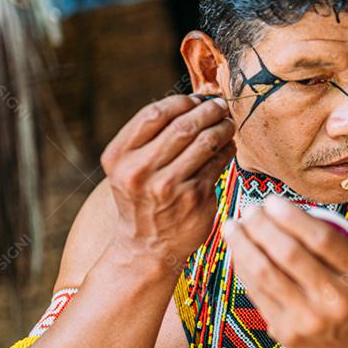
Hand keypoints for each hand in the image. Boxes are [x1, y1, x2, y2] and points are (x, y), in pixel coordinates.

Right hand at [101, 94, 235, 271]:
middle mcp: (140, 171)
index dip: (181, 101)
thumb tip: (194, 102)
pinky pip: (218, 162)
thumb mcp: (129, 167)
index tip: (196, 100)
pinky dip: (227, 149)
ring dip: (222, 127)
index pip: (154, 114)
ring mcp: (169, 186)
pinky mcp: (195, 198)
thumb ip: (151, 137)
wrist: (146, 247)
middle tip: (220, 107)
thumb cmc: (141, 198)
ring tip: (227, 123)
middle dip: (208, 110)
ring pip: (206, 142)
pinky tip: (228, 147)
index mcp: (119, 157)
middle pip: (184, 125)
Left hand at [222, 186, 347, 347]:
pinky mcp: (286, 332)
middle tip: (250, 209)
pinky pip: (258, 294)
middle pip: (290, 256)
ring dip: (245, 246)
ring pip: (268, 275)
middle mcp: (338, 300)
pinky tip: (238, 250)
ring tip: (234, 225)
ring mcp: (309, 319)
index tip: (272, 201)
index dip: (293, 218)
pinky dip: (243, 269)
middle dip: (263, 228)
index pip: (322, 240)